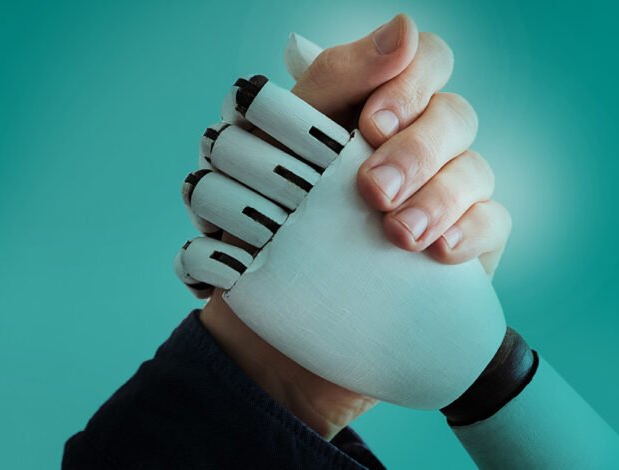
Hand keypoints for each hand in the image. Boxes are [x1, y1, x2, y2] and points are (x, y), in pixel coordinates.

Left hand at [195, 14, 509, 438]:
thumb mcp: (281, 145)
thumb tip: (403, 28)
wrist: (276, 318)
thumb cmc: (272, 219)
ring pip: (474, 169)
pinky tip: (439, 254)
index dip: (408, 82)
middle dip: (415, 151)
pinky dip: (469, 232)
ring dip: (438, 196)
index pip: (422, 64)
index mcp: (376, 111)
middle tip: (373, 188)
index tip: (370, 122)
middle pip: (452, 116)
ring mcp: (443, 194)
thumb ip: (334, 80)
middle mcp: (417, 145)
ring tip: (397, 233)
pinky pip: (493, 222)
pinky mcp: (463, 242)